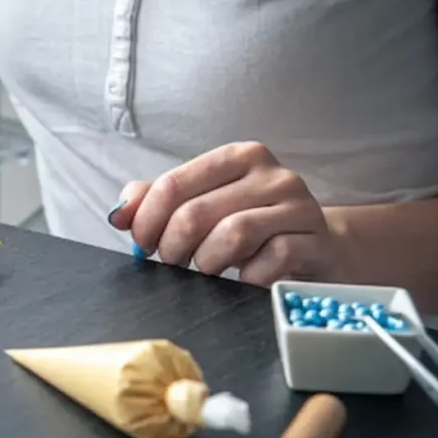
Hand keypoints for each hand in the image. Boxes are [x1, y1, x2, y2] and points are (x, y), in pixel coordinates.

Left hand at [107, 141, 341, 285]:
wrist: (319, 248)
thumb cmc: (251, 227)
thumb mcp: (203, 206)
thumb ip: (157, 202)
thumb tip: (119, 213)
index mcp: (237, 157)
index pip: (172, 185)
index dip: (146, 222)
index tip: (143, 246)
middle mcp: (271, 174)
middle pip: (195, 213)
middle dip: (172, 247)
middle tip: (173, 263)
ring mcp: (299, 206)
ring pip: (232, 234)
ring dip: (206, 263)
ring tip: (206, 270)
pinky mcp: (317, 240)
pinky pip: (270, 260)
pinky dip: (247, 278)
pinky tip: (243, 280)